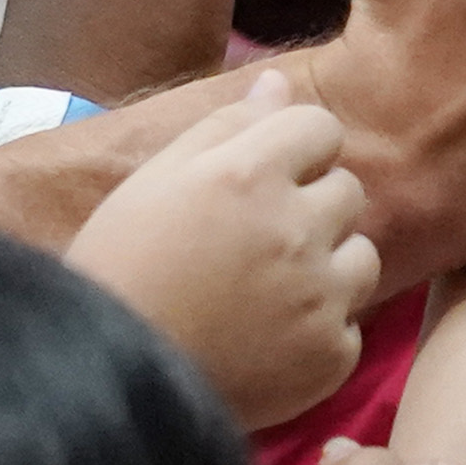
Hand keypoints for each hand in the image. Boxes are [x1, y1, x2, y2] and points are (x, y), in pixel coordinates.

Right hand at [65, 73, 382, 423]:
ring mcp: (319, 298)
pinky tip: (268, 340)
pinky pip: (350, 326)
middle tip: (258, 242)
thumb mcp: (154, 183)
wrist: (103, 381)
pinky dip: (318, 332)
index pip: (321, 128)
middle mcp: (294, 230)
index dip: (295, 151)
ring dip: (328, 268)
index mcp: (247, 174)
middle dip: (313, 208)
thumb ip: (223, 128)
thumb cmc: (117, 270)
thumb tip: (278, 82)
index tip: (264, 180)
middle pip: (348, 192)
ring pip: (362, 258)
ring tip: (270, 293)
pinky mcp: (330, 357)